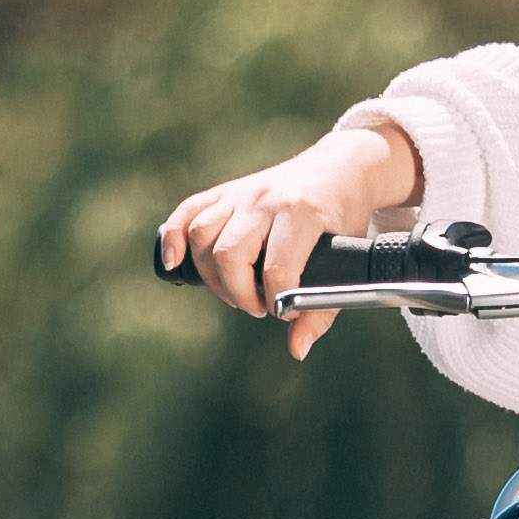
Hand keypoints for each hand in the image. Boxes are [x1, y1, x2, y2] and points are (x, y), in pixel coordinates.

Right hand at [157, 115, 425, 359]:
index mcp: (300, 213)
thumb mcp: (345, 262)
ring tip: (235, 290)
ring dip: (211, 275)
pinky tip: (173, 263)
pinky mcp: (225, 192)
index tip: (284, 310)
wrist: (340, 169)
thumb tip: (297, 349)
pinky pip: (186, 212)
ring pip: (202, 236)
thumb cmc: (342, 220)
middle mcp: (265, 199)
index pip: (275, 268)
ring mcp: (241, 193)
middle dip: (239, 293)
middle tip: (258, 306)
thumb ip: (321, 310)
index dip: (277, 301)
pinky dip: (173, 238)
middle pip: (229, 254)